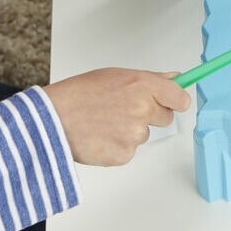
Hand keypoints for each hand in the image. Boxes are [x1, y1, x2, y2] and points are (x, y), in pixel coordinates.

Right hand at [43, 68, 190, 165]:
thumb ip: (149, 79)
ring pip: (143, 135)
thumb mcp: (115, 76)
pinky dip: (117, 147)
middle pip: (165, 118)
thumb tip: (175, 77)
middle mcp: (142, 109)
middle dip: (150, 115)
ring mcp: (134, 134)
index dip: (175, 101)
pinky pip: (129, 151)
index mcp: (142, 85)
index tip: (172, 102)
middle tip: (124, 111)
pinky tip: (100, 136)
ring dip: (129, 131)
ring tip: (104, 122)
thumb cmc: (78, 95)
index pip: (179, 98)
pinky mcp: (124, 154)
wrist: (51, 120)